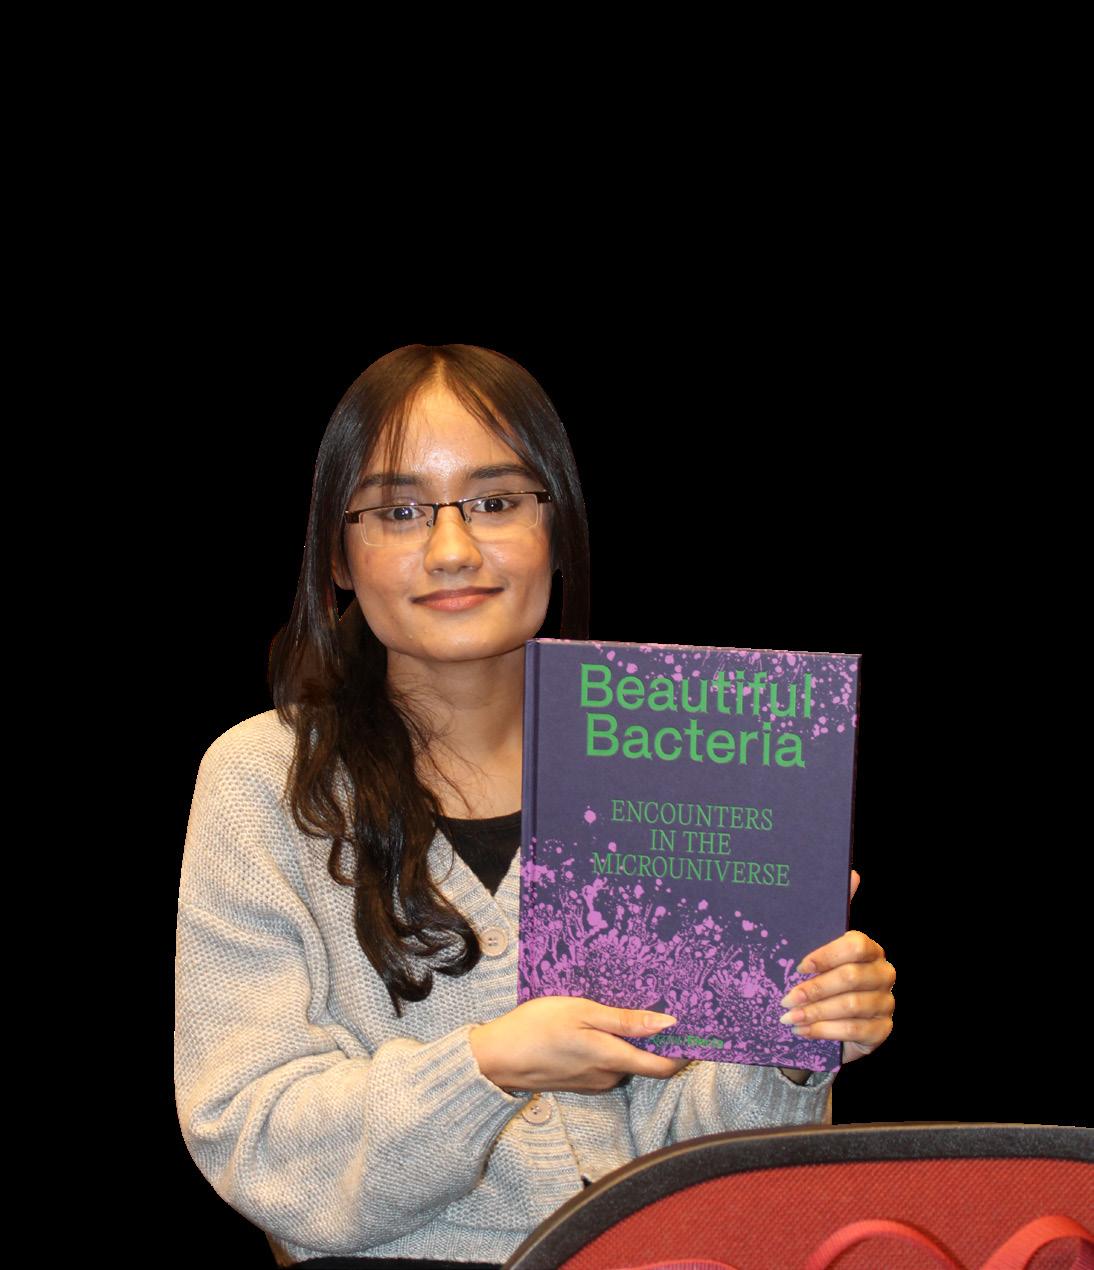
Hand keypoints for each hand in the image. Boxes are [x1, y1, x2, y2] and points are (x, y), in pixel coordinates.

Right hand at [469, 997, 689, 1093]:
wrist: (497, 1057)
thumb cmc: (537, 1027)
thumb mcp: (582, 1012)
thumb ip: (625, 1020)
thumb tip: (667, 1023)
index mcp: (613, 1058)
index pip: (664, 1066)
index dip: (685, 1052)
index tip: (699, 1032)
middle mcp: (608, 1076)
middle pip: (646, 1062)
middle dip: (656, 1039)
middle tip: (661, 1004)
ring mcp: (593, 1082)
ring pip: (625, 1061)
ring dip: (631, 1041)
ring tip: (627, 1009)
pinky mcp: (580, 1082)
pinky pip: (607, 1064)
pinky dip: (611, 1048)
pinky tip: (598, 1027)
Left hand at [779, 869, 895, 1068]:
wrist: (833, 1018)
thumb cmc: (824, 977)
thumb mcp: (820, 948)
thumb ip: (831, 914)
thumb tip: (852, 872)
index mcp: (869, 948)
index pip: (855, 945)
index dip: (826, 955)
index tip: (798, 966)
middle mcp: (883, 973)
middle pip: (851, 978)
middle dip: (815, 989)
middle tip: (785, 999)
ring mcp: (886, 1002)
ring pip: (852, 1007)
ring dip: (816, 1013)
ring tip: (788, 1018)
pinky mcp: (882, 1030)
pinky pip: (856, 1031)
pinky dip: (825, 1031)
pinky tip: (803, 1031)